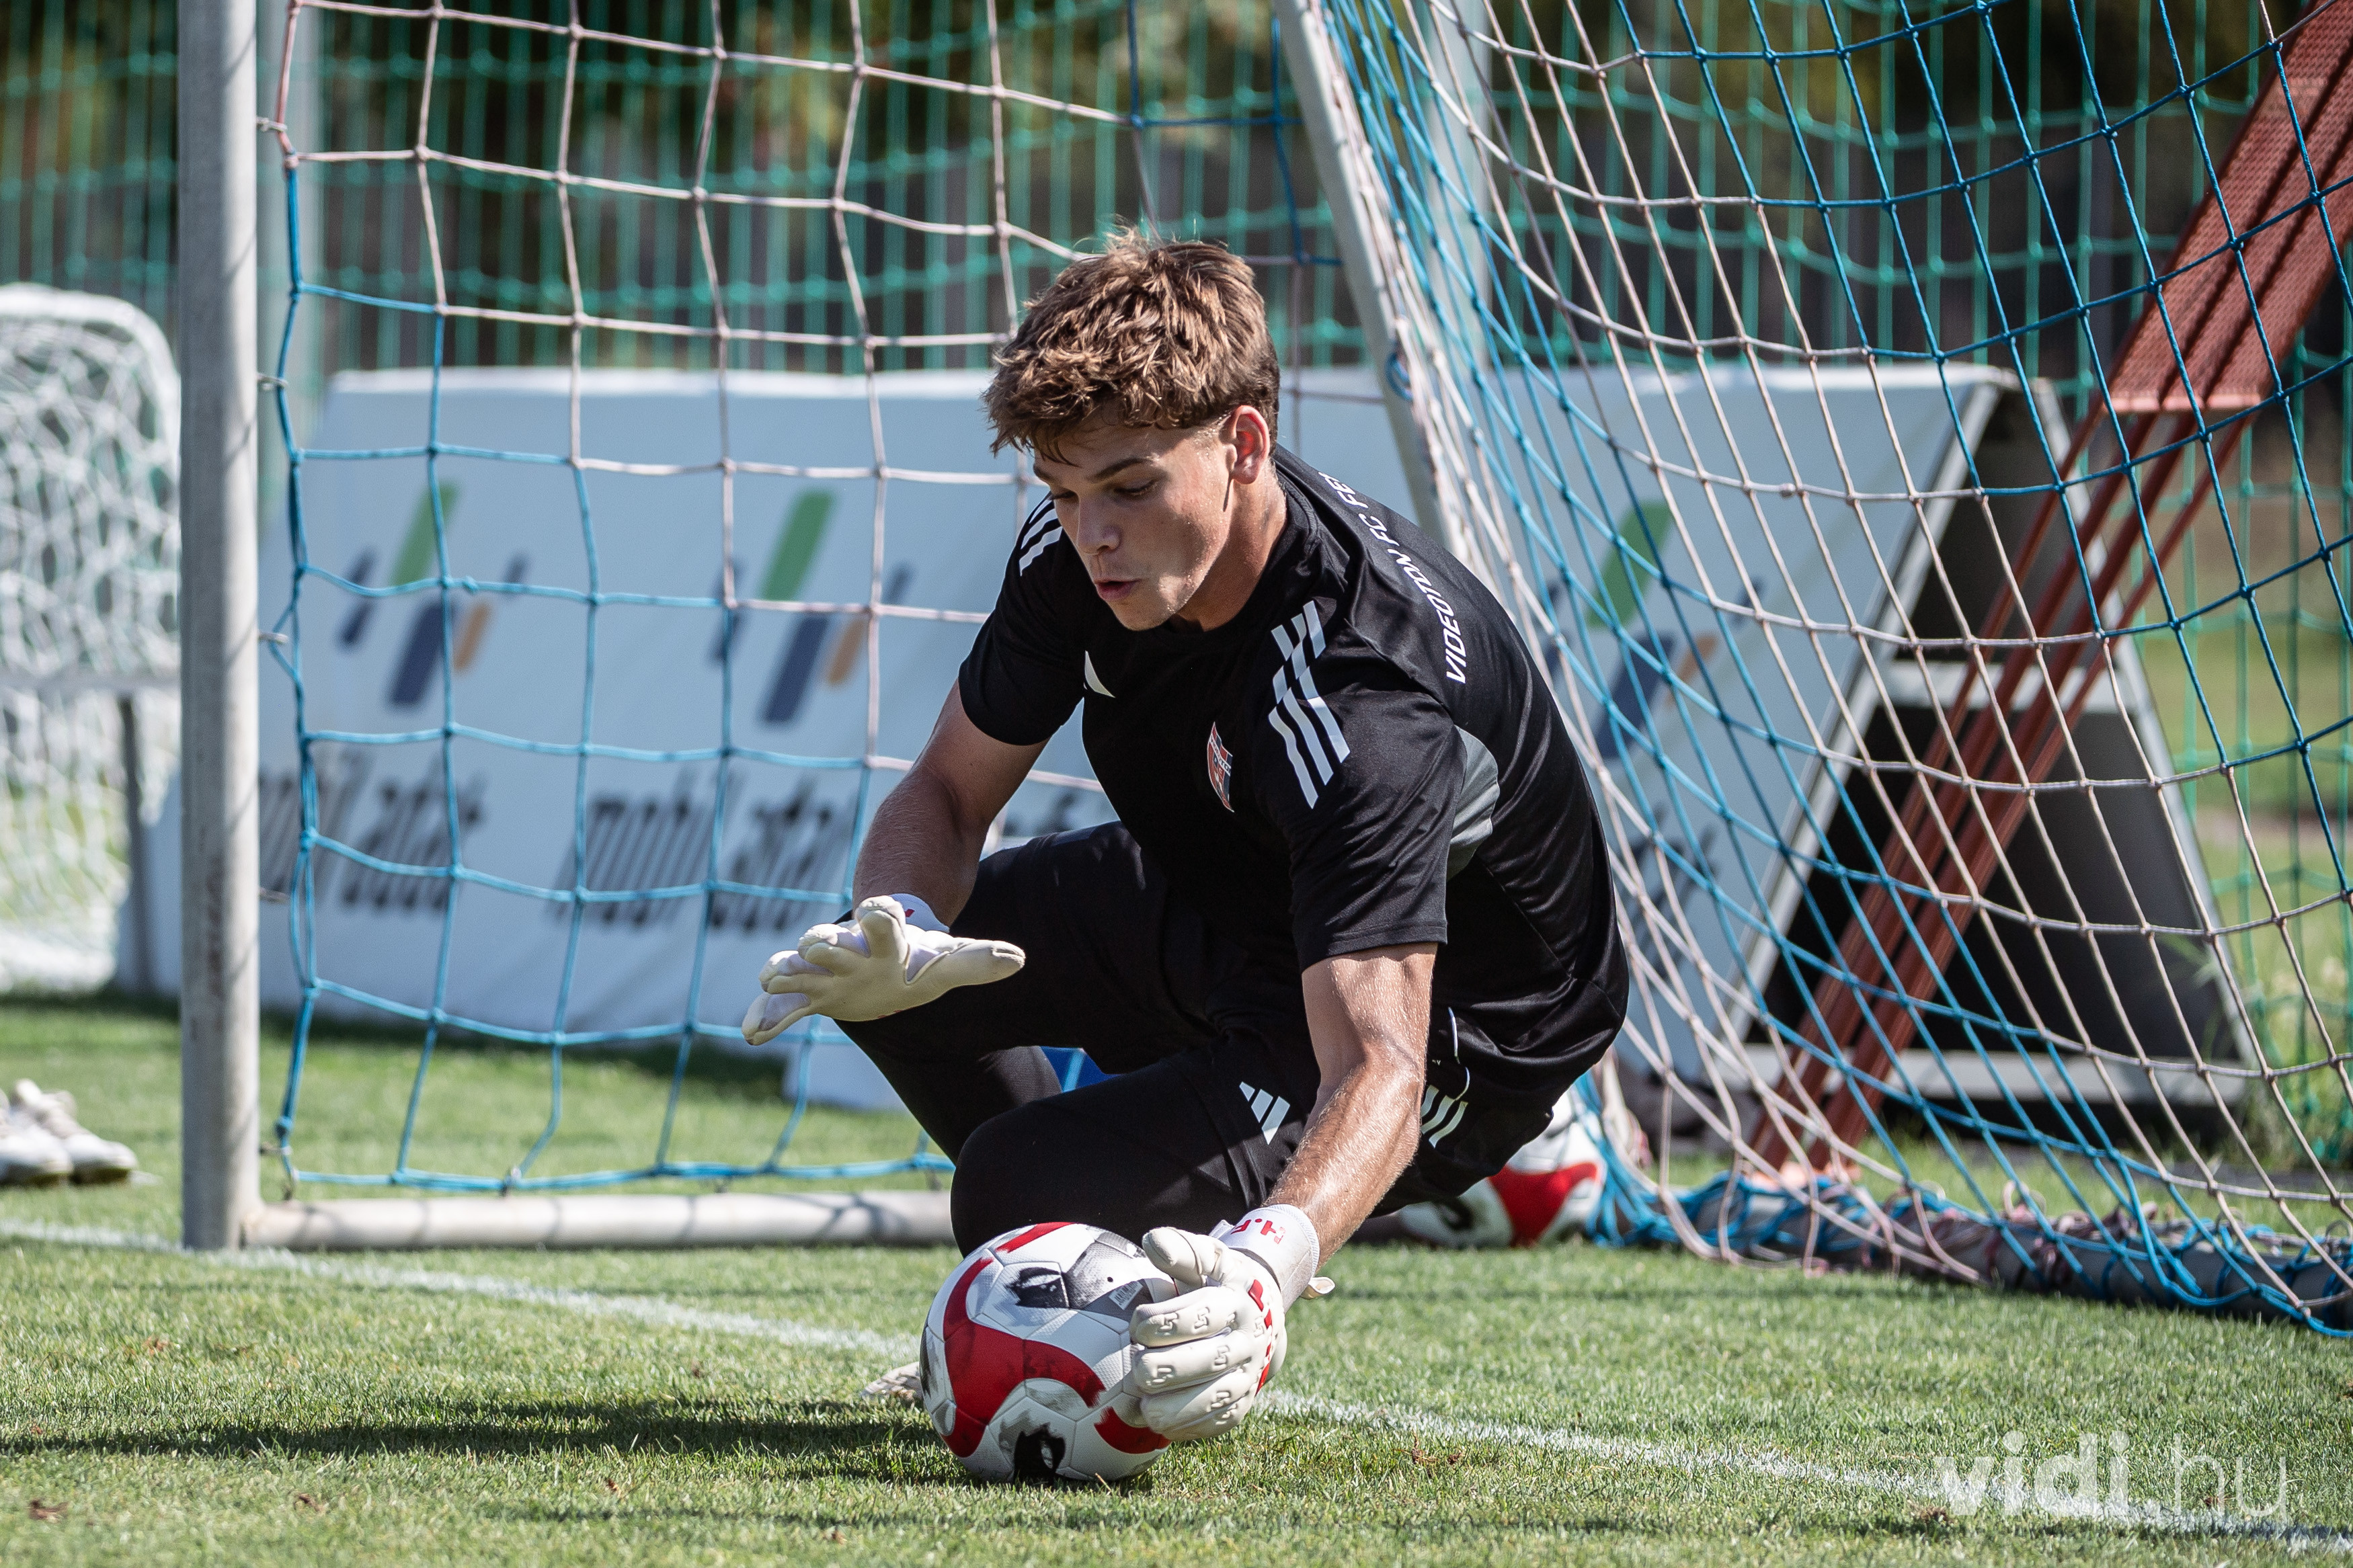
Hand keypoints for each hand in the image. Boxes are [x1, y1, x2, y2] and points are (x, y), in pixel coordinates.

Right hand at [741, 895, 1023, 1043]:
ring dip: (786, 973)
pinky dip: (768, 1016)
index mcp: (884, 939)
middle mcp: (848, 950)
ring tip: (771, 978)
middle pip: (832, 942)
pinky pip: (783, 1005)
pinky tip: (754, 1033)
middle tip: (815, 943)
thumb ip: (979, 962)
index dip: (882, 915)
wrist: (882, 963)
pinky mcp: (809, 995)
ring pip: (798, 968)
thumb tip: (1019, 959)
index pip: (883, 922)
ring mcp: (824, 971)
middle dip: (823, 944)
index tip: (882, 909)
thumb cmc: (916, 961)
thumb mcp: (946, 965)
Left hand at [1125, 1207, 1323, 1441]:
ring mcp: (1248, 1377)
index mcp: (1236, 1303)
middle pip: (1204, 1362)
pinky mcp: (1241, 1405)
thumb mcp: (1209, 1257)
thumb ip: (1181, 1249)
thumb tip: (1151, 1242)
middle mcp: (1248, 1342)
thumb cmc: (1221, 1283)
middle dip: (1159, 1367)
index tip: (1138, 1324)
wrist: (1261, 1314)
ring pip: (1211, 1400)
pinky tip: (1157, 1419)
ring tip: (1142, 1402)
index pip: (1198, 1317)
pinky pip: (1214, 1424)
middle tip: (1137, 1364)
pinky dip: (1184, 1427)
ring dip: (1169, 1406)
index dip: (1159, 1323)